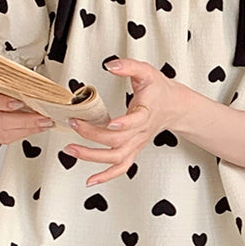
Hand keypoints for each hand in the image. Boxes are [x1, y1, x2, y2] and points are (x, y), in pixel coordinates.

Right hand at [0, 66, 53, 145]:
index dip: (2, 102)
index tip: (20, 102)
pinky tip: (36, 128)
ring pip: (4, 132)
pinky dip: (23, 134)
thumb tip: (27, 73)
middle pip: (0, 120)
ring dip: (28, 129)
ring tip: (45, 123)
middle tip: (43, 117)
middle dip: (25, 120)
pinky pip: (5, 138)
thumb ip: (2, 72)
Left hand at [64, 58, 182, 186]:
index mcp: (146, 113)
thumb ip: (129, 66)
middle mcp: (140, 132)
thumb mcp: (146, 71)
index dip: (124, 123)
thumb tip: (111, 64)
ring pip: (116, 158)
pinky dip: (106, 176)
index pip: (136, 122)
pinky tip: (90, 180)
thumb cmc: (158, 90)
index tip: (111, 122)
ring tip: (71, 150)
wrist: (173, 106)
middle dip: (93, 135)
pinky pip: (120, 168)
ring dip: (92, 157)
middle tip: (74, 124)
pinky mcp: (133, 151)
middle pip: (117, 142)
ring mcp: (136, 144)